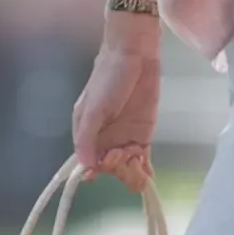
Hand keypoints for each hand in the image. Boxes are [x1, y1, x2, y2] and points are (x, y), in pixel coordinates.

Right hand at [72, 29, 160, 190]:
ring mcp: (124, 137)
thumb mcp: (92, 108)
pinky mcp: (143, 133)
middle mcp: (104, 138)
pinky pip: (142, 157)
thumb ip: (87, 137)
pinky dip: (144, 169)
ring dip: (131, 174)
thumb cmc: (108, 78)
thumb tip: (85, 165)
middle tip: (124, 163)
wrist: (134, 54)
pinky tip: (148, 179)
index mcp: (87, 132)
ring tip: (138, 175)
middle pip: (108, 166)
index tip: (97, 175)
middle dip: (115, 170)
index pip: (87, 159)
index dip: (92, 169)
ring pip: (125, 164)